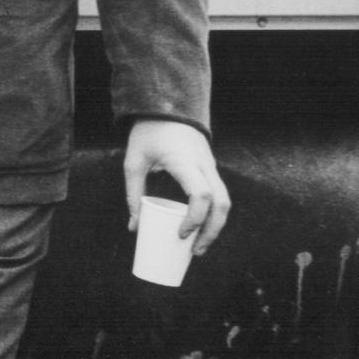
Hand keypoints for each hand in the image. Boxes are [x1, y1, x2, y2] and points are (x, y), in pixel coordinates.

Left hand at [123, 118, 229, 256]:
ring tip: (198, 246)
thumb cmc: (148, 134)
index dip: (195, 218)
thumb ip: (133, 194)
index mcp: (185, 162)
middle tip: (194, 252)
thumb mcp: (134, 163)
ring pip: (226, 200)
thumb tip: (134, 228)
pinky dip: (214, 215)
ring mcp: (211, 166)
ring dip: (216, 226)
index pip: (201, 195)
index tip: (180, 233)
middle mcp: (204, 165)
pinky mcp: (211, 169)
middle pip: (222, 203)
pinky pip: (219, 195)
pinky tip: (201, 229)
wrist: (168, 107)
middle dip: (211, 231)